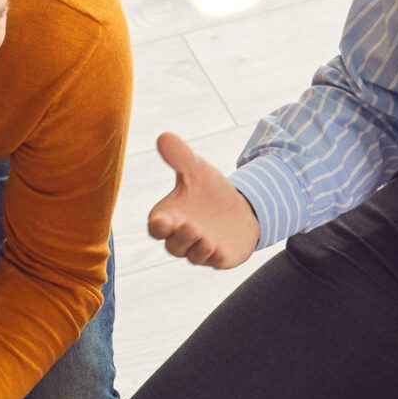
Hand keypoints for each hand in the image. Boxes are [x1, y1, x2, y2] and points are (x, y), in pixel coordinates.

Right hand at [143, 132, 260, 268]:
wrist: (240, 208)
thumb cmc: (210, 191)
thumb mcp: (197, 171)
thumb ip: (180, 157)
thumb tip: (164, 136)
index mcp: (170, 218)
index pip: (157, 228)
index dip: (159, 227)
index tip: (162, 222)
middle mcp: (181, 238)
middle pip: (174, 246)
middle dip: (182, 238)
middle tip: (192, 226)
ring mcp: (201, 250)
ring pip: (194, 256)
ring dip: (198, 249)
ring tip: (207, 238)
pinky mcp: (220, 257)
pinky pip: (215, 262)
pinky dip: (216, 258)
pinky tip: (220, 249)